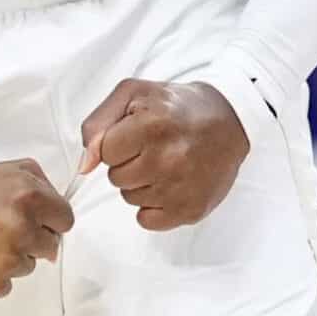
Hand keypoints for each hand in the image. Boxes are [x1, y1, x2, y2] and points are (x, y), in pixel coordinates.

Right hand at [0, 159, 73, 297]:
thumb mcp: (13, 169)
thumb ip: (44, 187)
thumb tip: (56, 220)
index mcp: (32, 199)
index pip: (66, 222)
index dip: (49, 221)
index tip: (33, 220)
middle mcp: (23, 230)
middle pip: (49, 247)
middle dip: (32, 239)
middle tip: (3, 228)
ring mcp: (7, 260)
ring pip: (27, 267)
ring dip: (12, 257)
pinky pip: (6, 286)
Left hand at [79, 79, 249, 230]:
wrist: (231, 121)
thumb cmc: (177, 106)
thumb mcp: (133, 95)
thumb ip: (98, 124)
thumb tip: (85, 166)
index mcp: (152, 125)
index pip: (104, 152)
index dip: (117, 142)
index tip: (137, 134)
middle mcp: (168, 158)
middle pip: (116, 177)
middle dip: (128, 163)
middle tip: (155, 148)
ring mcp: (180, 188)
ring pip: (130, 198)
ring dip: (141, 183)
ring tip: (166, 163)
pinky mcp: (190, 210)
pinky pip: (146, 220)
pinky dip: (154, 206)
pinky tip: (171, 185)